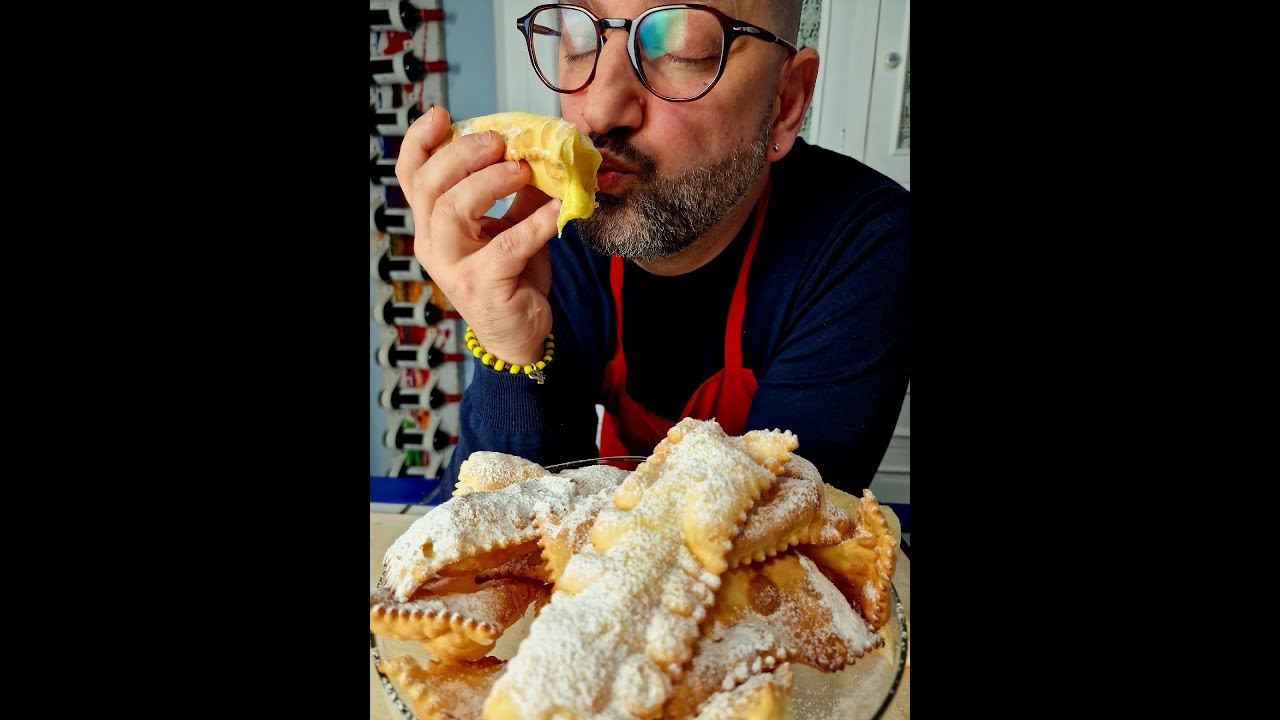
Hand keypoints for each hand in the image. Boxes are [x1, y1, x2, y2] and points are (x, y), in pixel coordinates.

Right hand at [396, 106, 561, 365]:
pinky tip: (557, 210)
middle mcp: (433, 243)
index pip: (411, 176)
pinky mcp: (482, 287)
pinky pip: (506, 246)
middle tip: (498, 141)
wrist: (521, 333)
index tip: (441, 114)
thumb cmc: (511, 276)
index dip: (419, 141)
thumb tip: (541, 148)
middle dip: (461, 155)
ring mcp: (453, 267)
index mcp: (433, 223)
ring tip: (522, 170)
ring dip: (488, 182)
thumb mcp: (510, 225)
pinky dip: (534, 223)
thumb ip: (516, 191)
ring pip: (451, 211)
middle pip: (429, 187)